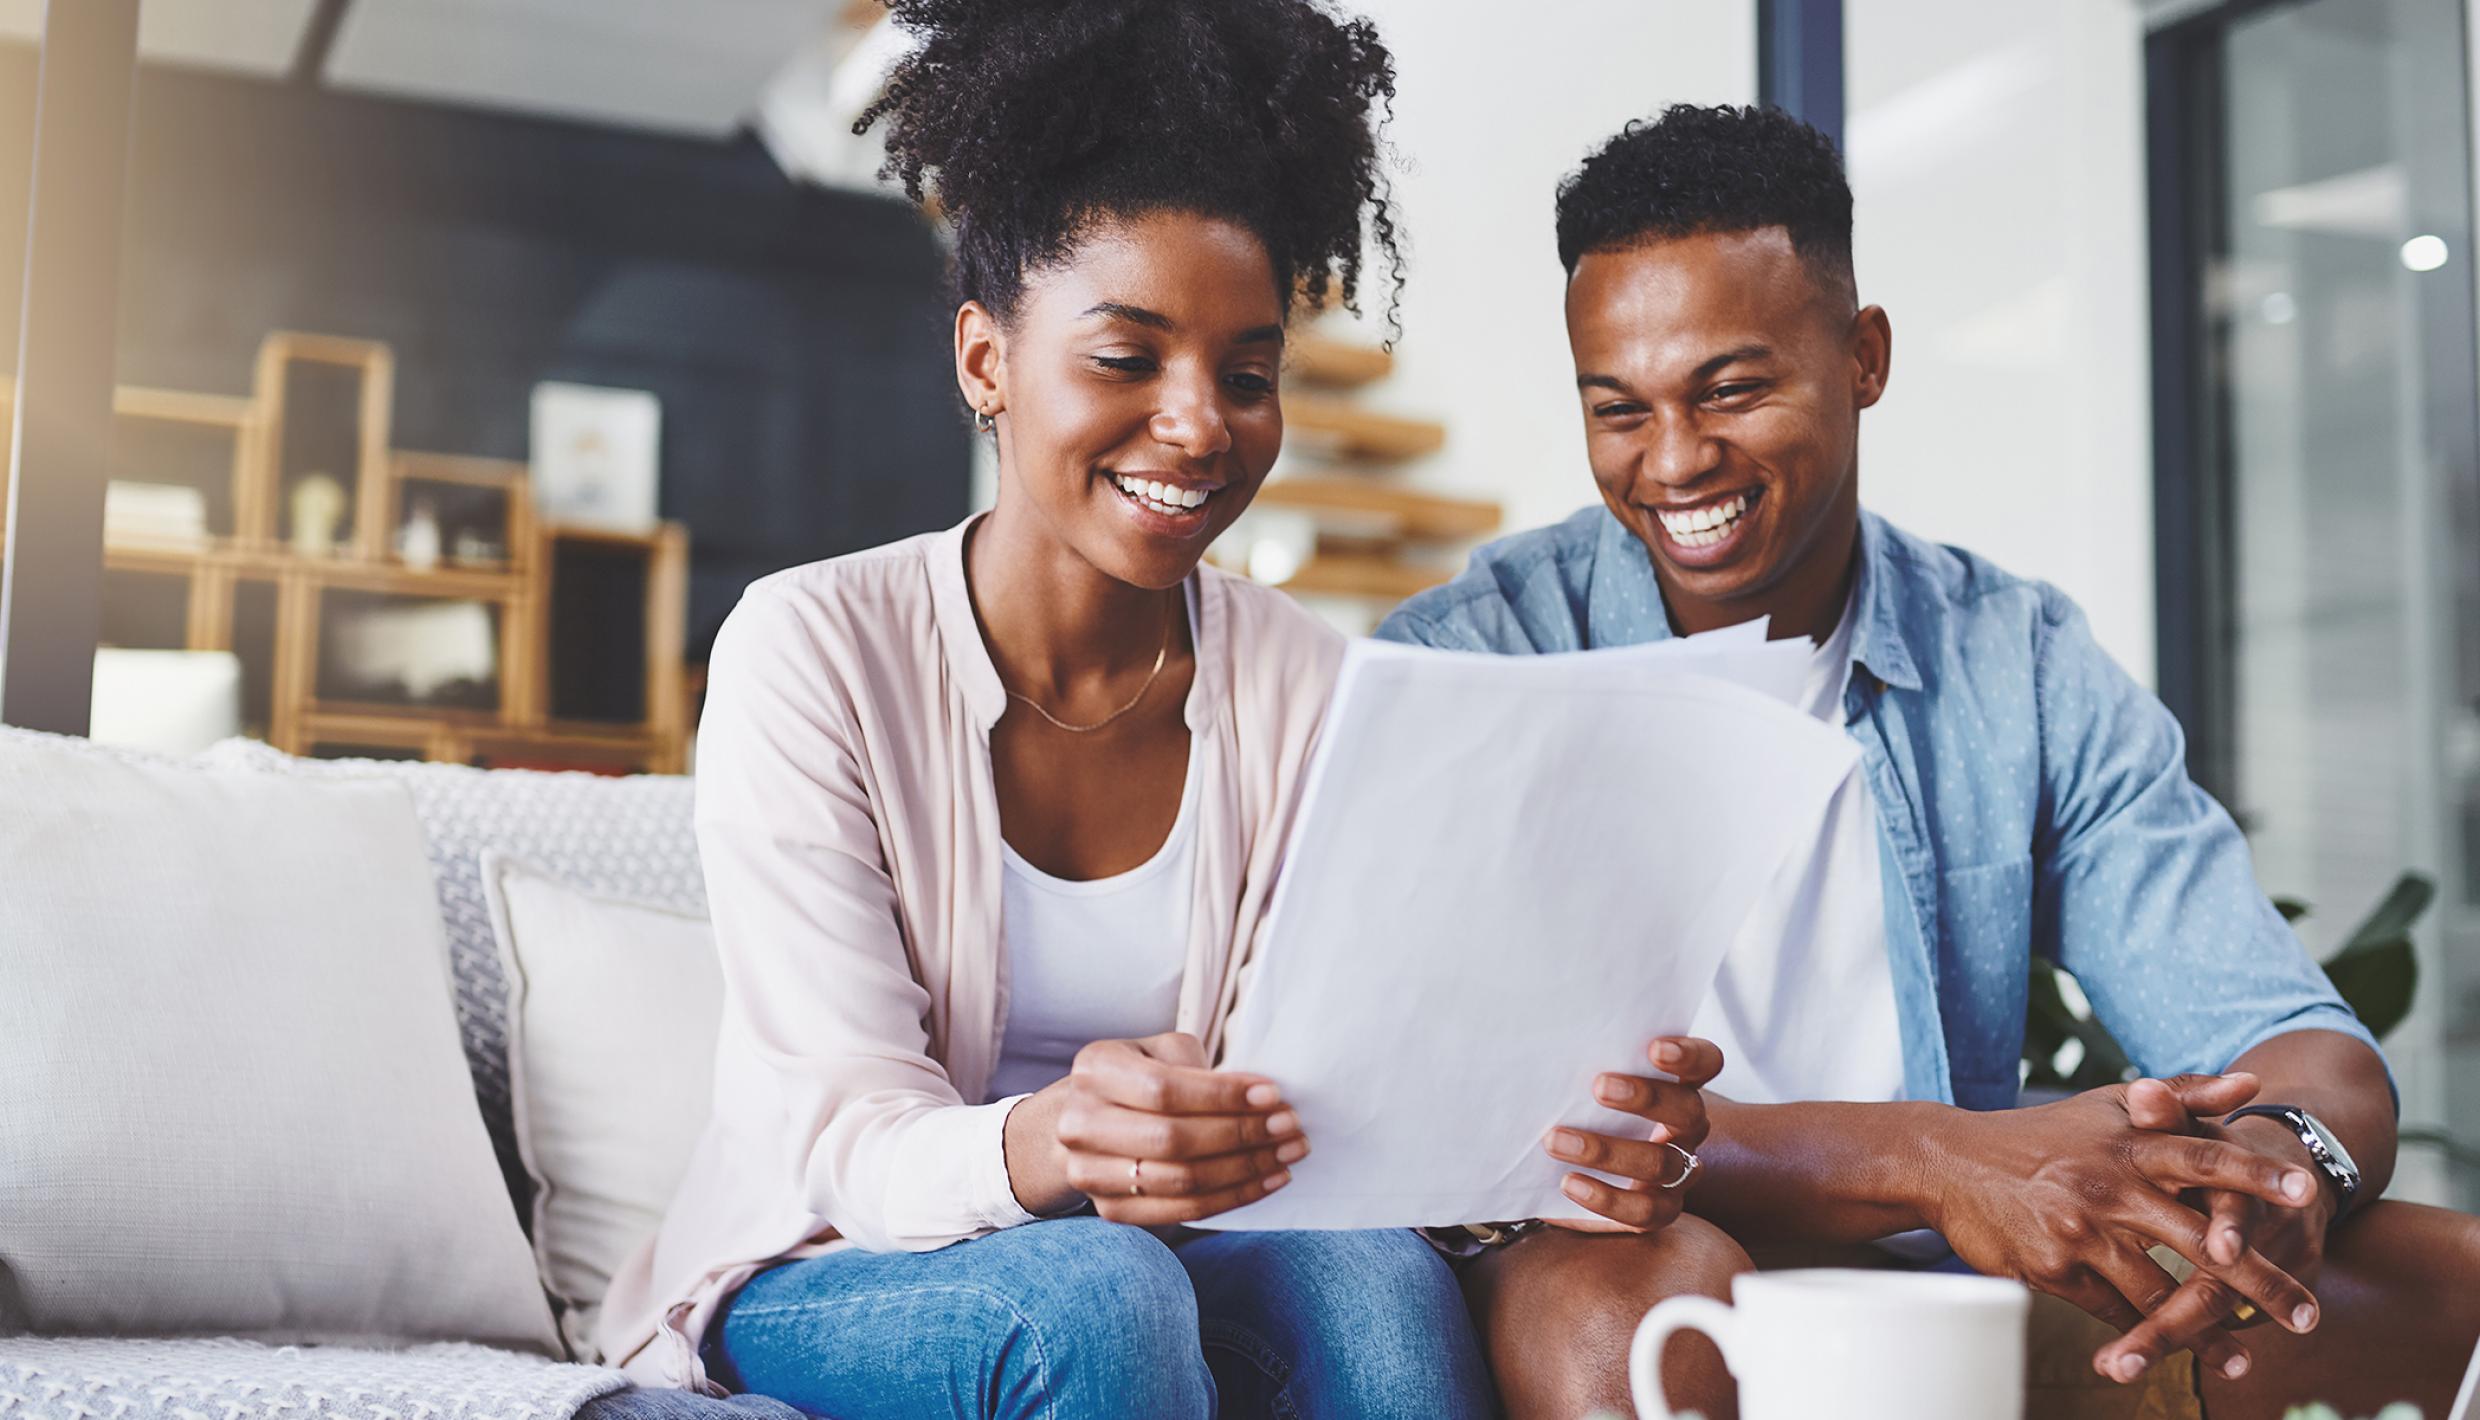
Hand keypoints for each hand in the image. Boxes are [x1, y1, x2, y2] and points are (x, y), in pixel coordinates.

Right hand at [1015, 1031, 1304, 1224]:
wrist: (1084, 1119)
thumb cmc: (1138, 1076)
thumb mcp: (1159, 1050)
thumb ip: (1198, 1066)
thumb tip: (1259, 1098)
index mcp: (1095, 1069)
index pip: (1163, 1089)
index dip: (1222, 1096)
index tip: (1273, 1095)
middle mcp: (1080, 1122)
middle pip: (1171, 1139)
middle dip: (1241, 1134)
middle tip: (1290, 1127)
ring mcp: (1089, 1172)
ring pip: (1180, 1181)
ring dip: (1244, 1169)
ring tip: (1286, 1154)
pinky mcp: (1110, 1210)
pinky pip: (1180, 1211)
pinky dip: (1230, 1198)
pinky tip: (1265, 1180)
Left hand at [1543, 1036, 1719, 1233]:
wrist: (1567, 1172)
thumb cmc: (1578, 1110)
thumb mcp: (1581, 1084)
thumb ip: (1580, 1065)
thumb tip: (1542, 1047)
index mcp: (1677, 1085)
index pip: (1705, 1062)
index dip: (1689, 1055)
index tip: (1655, 1049)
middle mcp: (1686, 1127)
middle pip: (1688, 1110)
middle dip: (1646, 1097)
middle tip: (1599, 1087)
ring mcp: (1678, 1170)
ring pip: (1661, 1163)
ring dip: (1607, 1151)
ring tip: (1555, 1140)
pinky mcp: (1659, 1209)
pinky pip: (1644, 1210)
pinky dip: (1606, 1198)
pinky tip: (1569, 1183)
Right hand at [1921, 1073, 2322, 1382]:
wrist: (1951, 1162)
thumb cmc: (2043, 1135)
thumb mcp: (2108, 1105)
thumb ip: (2183, 1095)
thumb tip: (2252, 1084)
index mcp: (2130, 1144)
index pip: (2204, 1156)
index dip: (2255, 1174)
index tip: (2308, 1190)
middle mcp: (2110, 1187)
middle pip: (2200, 1242)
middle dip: (2260, 1282)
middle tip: (2308, 1314)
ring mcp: (2082, 1232)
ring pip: (2161, 1292)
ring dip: (2208, 1331)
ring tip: (2247, 1357)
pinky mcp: (2055, 1270)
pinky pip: (2114, 1311)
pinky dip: (2147, 1334)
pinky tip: (2176, 1352)